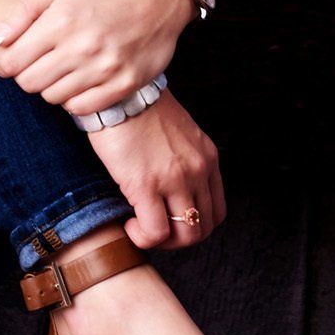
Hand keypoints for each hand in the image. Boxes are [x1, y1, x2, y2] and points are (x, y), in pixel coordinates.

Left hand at [0, 0, 194, 115]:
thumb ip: (22, 12)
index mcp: (61, 21)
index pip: (11, 62)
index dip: (3, 63)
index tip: (9, 58)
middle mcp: (82, 47)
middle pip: (29, 83)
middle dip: (25, 74)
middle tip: (36, 61)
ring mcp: (105, 69)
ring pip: (53, 98)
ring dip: (50, 85)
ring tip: (61, 67)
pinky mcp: (125, 85)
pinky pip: (82, 108)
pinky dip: (74, 98)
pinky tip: (79, 79)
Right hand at [87, 90, 225, 247]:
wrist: (118, 92)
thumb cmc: (139, 108)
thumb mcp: (178, 133)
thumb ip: (184, 158)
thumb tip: (171, 187)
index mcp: (207, 158)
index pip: (216, 210)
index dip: (194, 224)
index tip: (171, 218)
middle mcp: (197, 170)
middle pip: (203, 228)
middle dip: (178, 238)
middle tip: (155, 228)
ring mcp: (174, 179)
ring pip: (184, 236)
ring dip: (163, 242)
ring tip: (142, 228)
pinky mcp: (146, 185)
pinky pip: (155, 232)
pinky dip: (143, 238)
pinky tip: (128, 224)